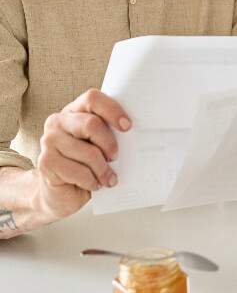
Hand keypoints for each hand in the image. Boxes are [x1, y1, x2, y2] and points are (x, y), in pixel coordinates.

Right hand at [35, 89, 130, 221]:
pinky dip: (92, 181)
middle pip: (92, 124)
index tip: (127, 126)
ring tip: (108, 178)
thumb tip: (135, 130)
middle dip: (109, 144)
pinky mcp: (45, 163)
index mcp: (73, 110)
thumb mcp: (99, 144)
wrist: (60, 193)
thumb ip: (108, 132)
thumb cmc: (86, 164)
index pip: (92, 99)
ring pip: (89, 152)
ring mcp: (49, 141)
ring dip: (104, 170)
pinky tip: (94, 184)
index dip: (112, 110)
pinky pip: (79, 172)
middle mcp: (57, 122)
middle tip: (115, 157)